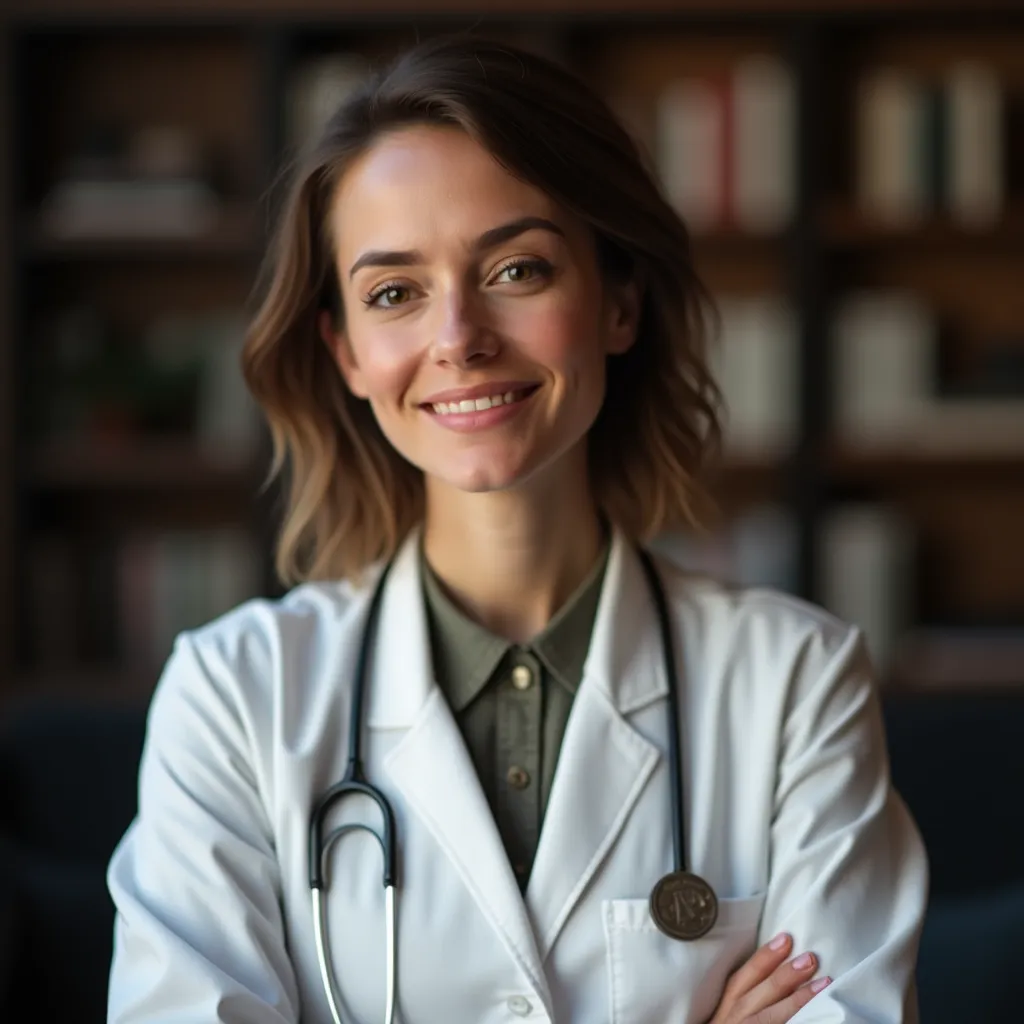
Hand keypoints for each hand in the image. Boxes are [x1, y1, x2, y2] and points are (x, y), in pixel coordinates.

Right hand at [708, 932, 830, 1023]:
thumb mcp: (726, 1015)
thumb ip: (744, 998)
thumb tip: (775, 973)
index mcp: (725, 1007)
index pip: (743, 978)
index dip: (764, 957)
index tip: (785, 938)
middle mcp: (734, 1019)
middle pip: (760, 994)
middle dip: (785, 975)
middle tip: (810, 958)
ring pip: (773, 1017)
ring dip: (799, 1000)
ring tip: (823, 984)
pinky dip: (797, 1023)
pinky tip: (819, 1018)